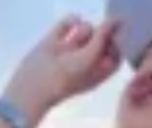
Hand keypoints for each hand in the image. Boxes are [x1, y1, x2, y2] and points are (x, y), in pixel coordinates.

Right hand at [2, 15, 122, 126]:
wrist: (34, 83)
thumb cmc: (66, 77)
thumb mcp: (90, 57)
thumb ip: (104, 37)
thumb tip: (117, 19)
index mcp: (98, 72)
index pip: (115, 54)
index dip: (116, 44)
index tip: (110, 39)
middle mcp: (86, 60)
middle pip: (102, 39)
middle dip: (98, 36)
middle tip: (88, 45)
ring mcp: (71, 50)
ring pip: (86, 29)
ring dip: (83, 31)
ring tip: (73, 43)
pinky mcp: (57, 41)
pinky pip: (69, 23)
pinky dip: (71, 21)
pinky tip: (70, 26)